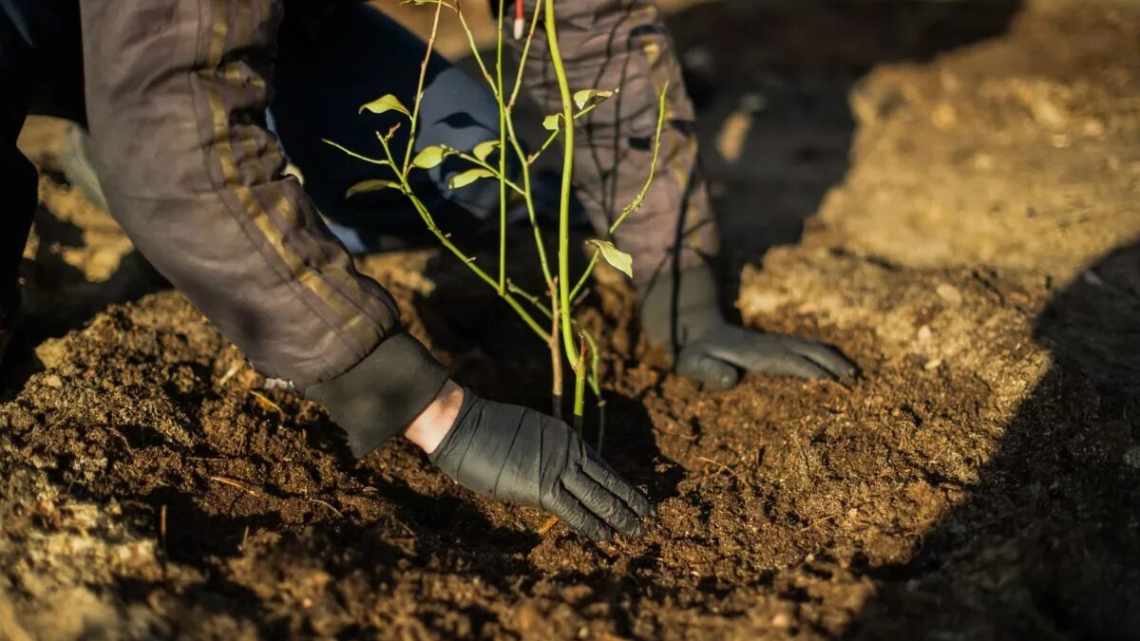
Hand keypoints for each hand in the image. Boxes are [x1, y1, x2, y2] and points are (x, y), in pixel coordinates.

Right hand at [424, 387, 651, 540]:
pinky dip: (592, 525)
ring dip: (619, 515)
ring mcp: (557, 468)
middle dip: (628, 499)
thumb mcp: (526, 435)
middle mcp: (568, 451)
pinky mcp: (542, 488)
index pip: (599, 464)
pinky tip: (607, 536)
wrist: (462, 424)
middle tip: (648, 514)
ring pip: (597, 496)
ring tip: (637, 529)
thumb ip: (545, 452)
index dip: (618, 482)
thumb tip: (552, 473)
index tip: (633, 494)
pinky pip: (574, 511)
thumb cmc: (483, 430)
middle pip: (606, 479)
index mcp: (565, 437)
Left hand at [676, 324, 856, 389]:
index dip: (809, 370)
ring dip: (833, 359)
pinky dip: (824, 355)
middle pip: (807, 350)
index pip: (787, 361)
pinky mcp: (775, 344)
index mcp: (754, 354)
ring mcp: (774, 342)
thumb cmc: (695, 353)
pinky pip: (804, 347)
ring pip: (810, 347)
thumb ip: (709, 371)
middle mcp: (769, 345)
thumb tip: (729, 379)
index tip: (831, 382)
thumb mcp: (694, 363)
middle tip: (856, 380)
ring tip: (855, 375)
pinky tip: (837, 366)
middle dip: (832, 364)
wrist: (696, 329)